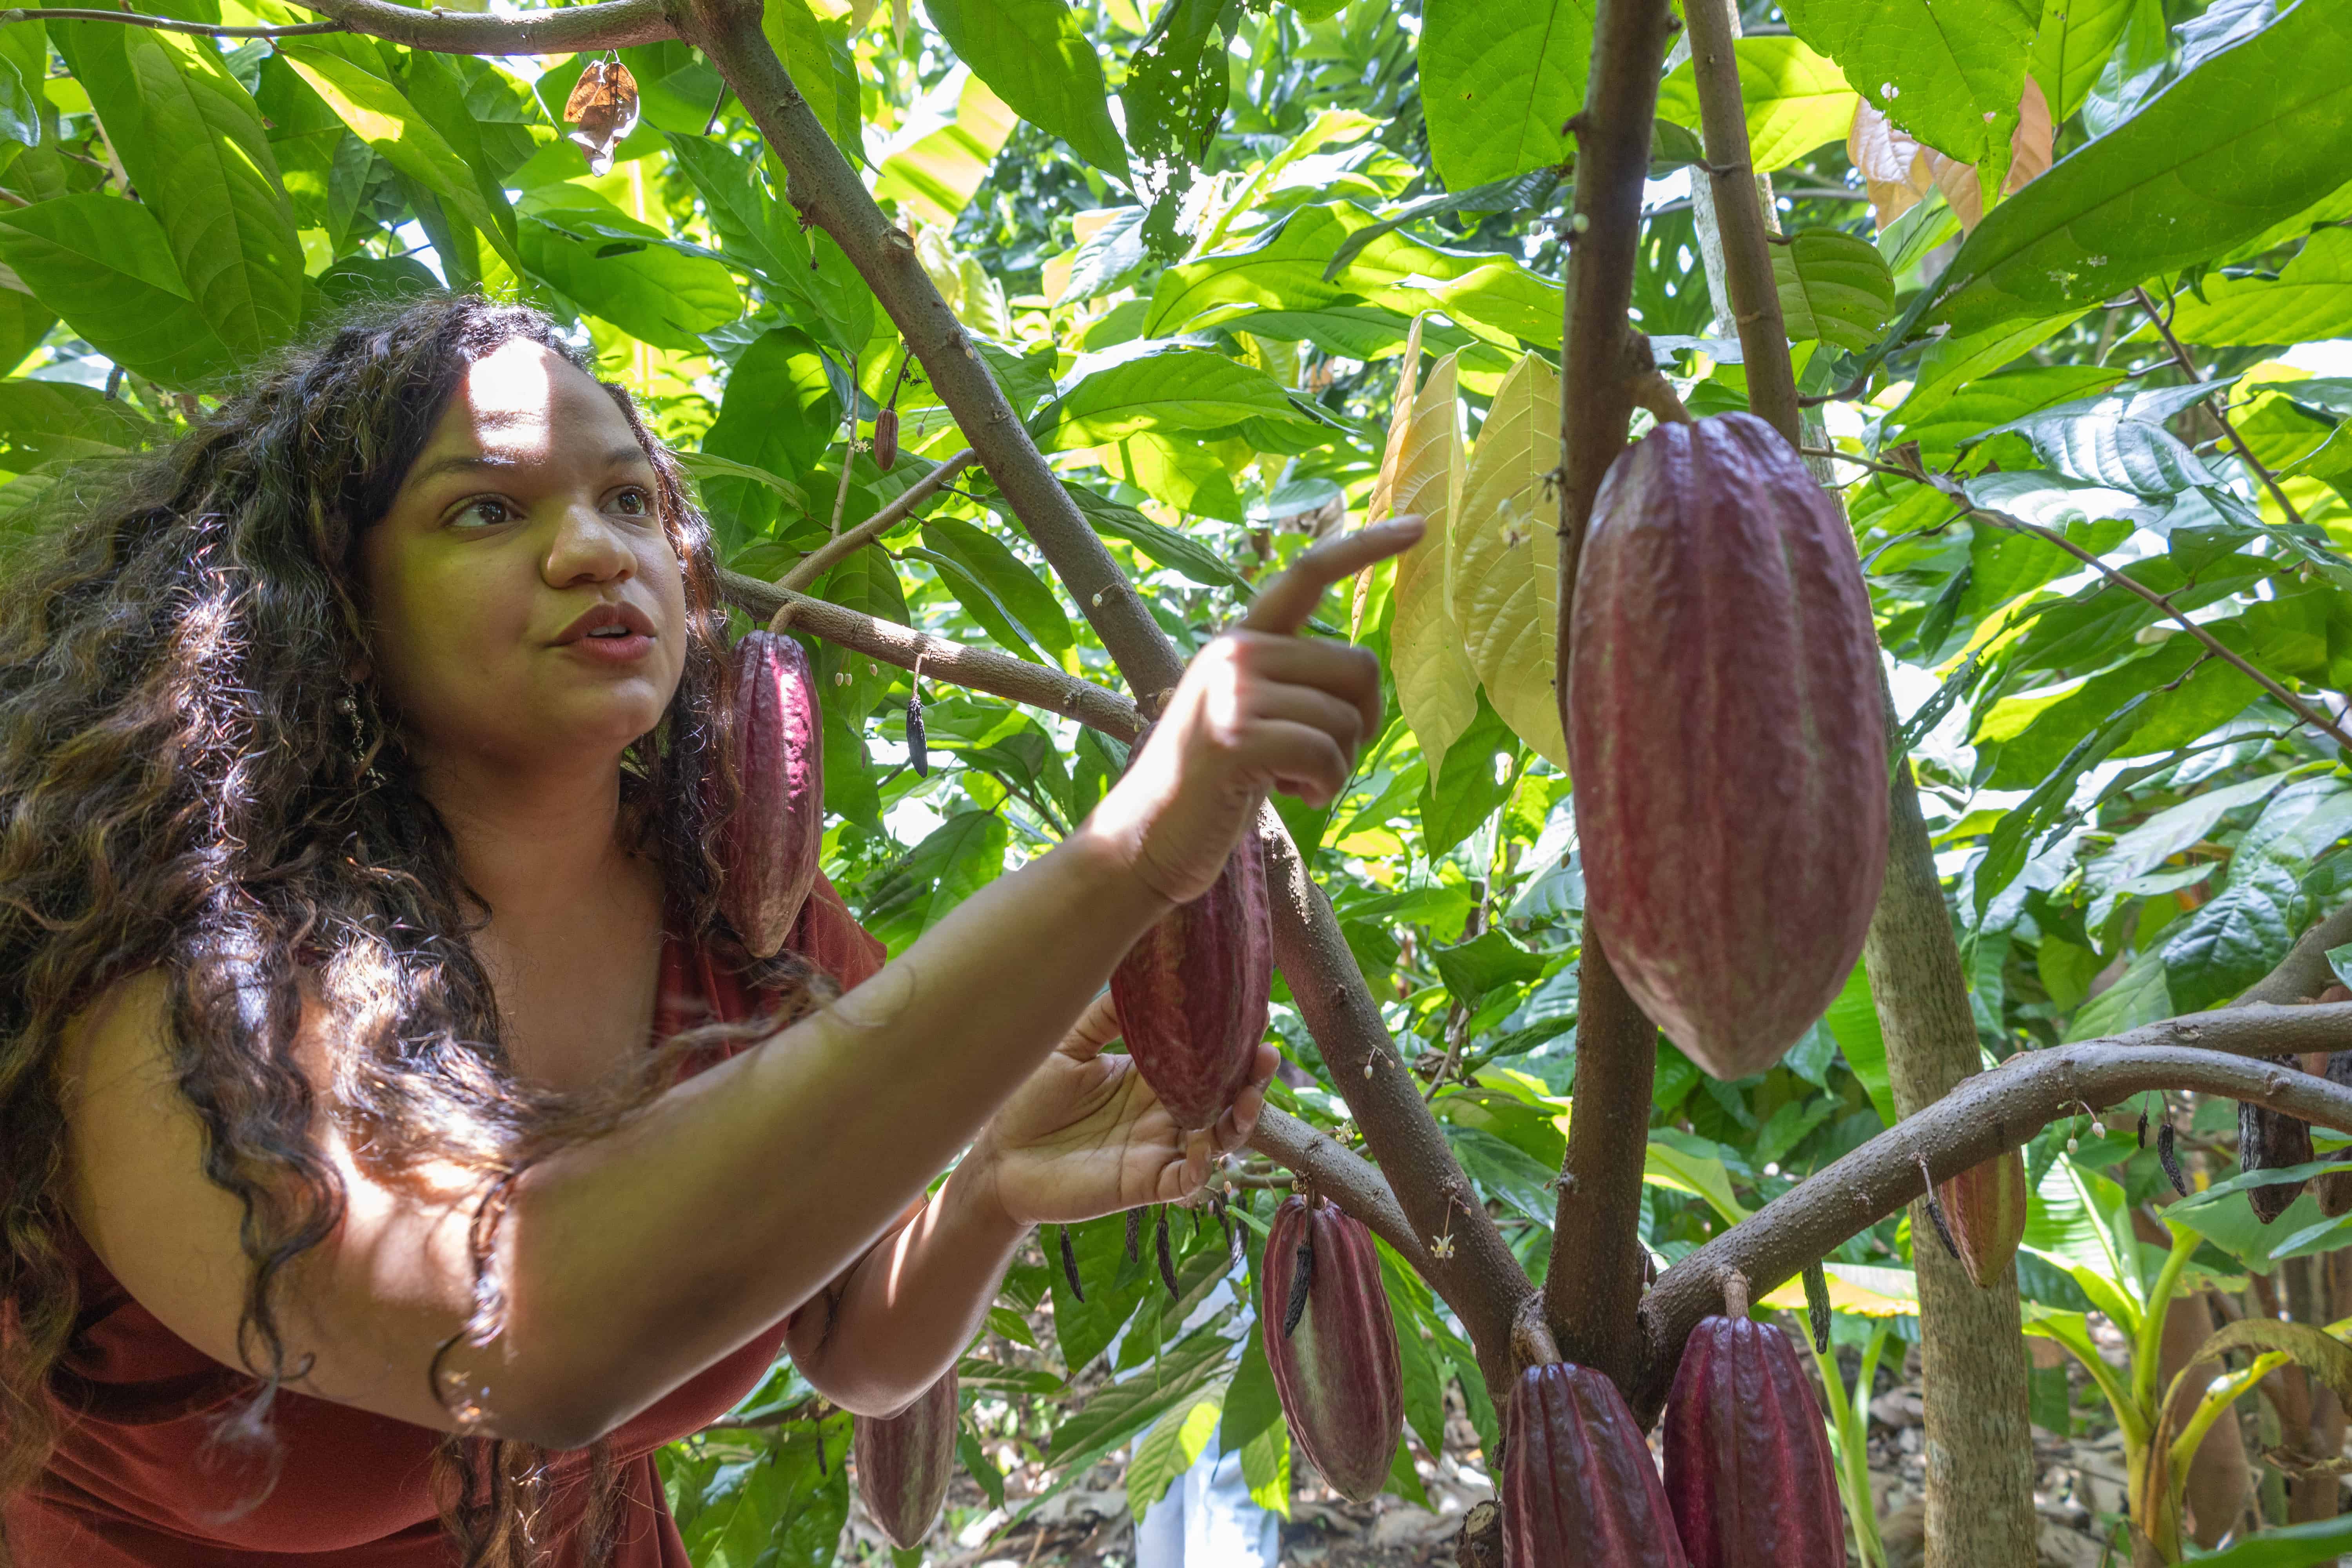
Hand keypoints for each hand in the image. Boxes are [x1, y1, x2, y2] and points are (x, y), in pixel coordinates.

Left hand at [965, 991, 1276, 1228]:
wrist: (996, 1156)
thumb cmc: (1026, 1099)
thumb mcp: (1066, 1046)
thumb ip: (1104, 1018)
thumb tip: (1145, 976)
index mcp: (1150, 1076)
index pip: (1204, 1057)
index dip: (1232, 1040)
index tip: (1254, 1012)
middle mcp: (1163, 1112)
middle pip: (1223, 1097)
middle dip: (1251, 1079)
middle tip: (1266, 1054)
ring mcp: (1158, 1149)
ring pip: (1218, 1139)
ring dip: (1240, 1121)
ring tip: (1249, 1098)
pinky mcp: (1144, 1184)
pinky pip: (1186, 1181)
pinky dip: (1202, 1169)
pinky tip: (1204, 1149)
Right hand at [1088, 516, 1422, 904]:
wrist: (1146, 838)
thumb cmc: (1210, 785)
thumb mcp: (1247, 715)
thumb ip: (1291, 682)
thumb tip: (1361, 677)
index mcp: (1241, 640)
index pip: (1308, 575)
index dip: (1366, 548)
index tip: (1419, 526)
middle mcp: (1236, 653)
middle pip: (1358, 668)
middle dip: (1359, 723)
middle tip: (1321, 759)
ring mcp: (1233, 694)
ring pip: (1347, 718)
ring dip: (1337, 765)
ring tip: (1291, 781)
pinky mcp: (1238, 739)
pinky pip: (1327, 756)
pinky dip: (1325, 787)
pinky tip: (1292, 797)